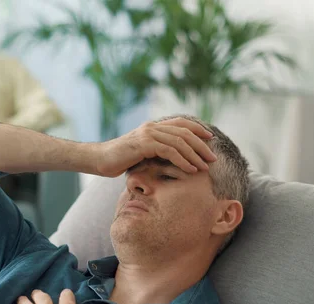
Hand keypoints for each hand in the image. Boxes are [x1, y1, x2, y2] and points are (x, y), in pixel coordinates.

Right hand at [95, 117, 217, 177]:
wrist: (100, 160)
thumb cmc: (119, 160)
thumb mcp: (141, 154)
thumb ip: (156, 151)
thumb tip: (173, 159)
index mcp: (152, 127)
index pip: (181, 123)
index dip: (198, 129)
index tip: (210, 139)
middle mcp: (152, 127)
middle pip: (184, 132)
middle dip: (201, 145)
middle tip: (213, 158)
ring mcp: (148, 134)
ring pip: (180, 142)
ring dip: (195, 155)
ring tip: (205, 167)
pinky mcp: (144, 144)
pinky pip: (170, 151)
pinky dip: (183, 161)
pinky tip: (190, 170)